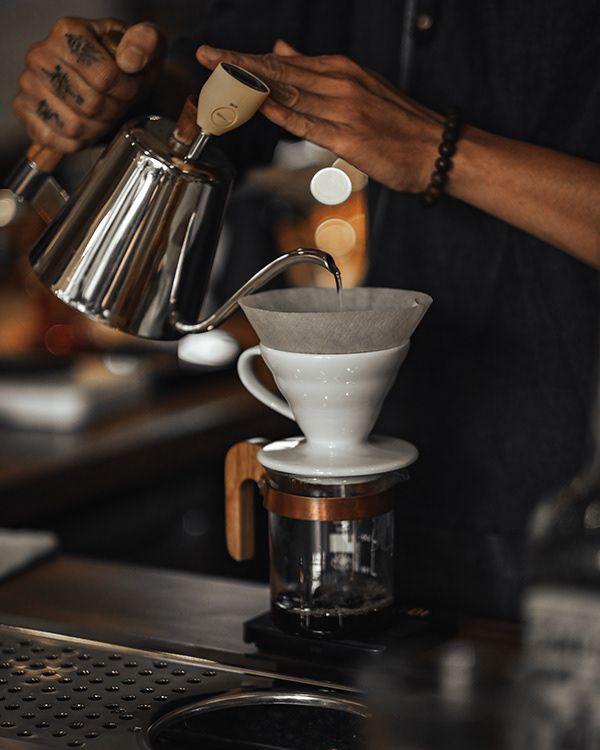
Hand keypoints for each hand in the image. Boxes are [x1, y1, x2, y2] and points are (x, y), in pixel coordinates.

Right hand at [13, 17, 164, 152]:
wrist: (108, 79)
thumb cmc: (123, 64)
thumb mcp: (144, 44)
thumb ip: (144, 42)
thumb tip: (129, 61)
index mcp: (68, 32)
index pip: (104, 77)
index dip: (126, 91)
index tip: (130, 88)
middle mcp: (41, 55)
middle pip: (91, 104)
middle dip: (113, 110)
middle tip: (117, 103)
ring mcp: (29, 84)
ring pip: (75, 127)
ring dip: (98, 128)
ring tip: (103, 114)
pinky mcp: (25, 111)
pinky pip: (57, 141)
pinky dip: (79, 141)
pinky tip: (86, 126)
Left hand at [196, 40, 442, 192]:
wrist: (435, 149)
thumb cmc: (398, 124)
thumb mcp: (358, 86)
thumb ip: (316, 72)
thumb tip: (282, 50)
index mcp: (340, 70)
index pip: (283, 62)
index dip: (246, 59)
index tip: (217, 55)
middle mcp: (339, 82)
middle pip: (279, 71)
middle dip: (239, 64)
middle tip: (206, 56)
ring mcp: (343, 108)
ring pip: (288, 93)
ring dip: (251, 86)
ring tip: (218, 79)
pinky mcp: (348, 136)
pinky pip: (307, 123)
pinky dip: (281, 113)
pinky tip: (258, 106)